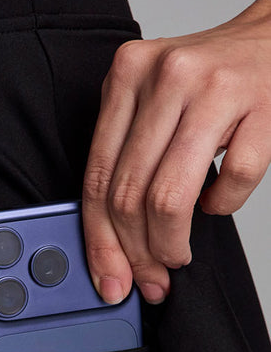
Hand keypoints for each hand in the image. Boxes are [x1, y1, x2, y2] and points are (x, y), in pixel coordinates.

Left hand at [81, 2, 270, 304]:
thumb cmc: (209, 80)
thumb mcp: (151, 101)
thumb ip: (126, 156)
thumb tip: (109, 241)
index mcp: (127, 74)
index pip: (98, 176)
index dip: (99, 239)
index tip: (108, 277)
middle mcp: (165, 77)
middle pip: (130, 193)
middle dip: (136, 252)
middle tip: (148, 277)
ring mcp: (215, 89)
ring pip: (171, 197)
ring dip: (171, 243)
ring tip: (176, 255)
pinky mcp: (261, 106)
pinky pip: (232, 181)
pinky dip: (222, 206)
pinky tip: (215, 202)